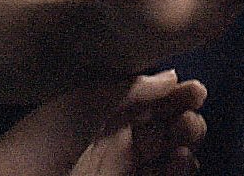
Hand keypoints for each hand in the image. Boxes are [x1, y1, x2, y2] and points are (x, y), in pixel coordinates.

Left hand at [68, 71, 207, 175]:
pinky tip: (178, 162)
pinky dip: (178, 173)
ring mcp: (123, 171)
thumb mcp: (91, 99)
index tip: (196, 91)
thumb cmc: (47, 137)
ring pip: (172, 160)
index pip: (155, 101)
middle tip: (186, 121)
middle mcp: (120, 142)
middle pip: (169, 130)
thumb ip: (135, 88)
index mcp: (109, 114)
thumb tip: (173, 77)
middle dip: (187, 122)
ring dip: (186, 150)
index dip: (178, 96)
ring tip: (181, 148)